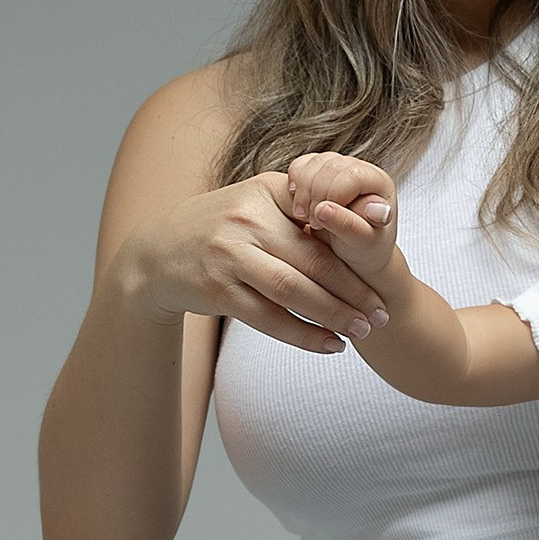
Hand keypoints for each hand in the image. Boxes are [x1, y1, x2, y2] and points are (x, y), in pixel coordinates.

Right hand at [124, 169, 386, 354]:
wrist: (156, 257)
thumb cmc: (218, 227)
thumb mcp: (252, 200)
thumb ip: (295, 205)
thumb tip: (353, 214)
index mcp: (263, 194)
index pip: (320, 224)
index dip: (355, 249)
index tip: (382, 271)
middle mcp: (245, 223)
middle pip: (312, 261)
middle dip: (352, 290)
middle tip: (381, 313)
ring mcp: (229, 258)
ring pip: (292, 292)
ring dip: (332, 316)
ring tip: (361, 332)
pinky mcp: (218, 292)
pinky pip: (269, 319)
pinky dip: (303, 335)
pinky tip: (329, 345)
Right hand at [283, 152, 400, 296]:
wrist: (355, 254)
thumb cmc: (365, 250)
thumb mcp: (361, 243)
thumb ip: (348, 226)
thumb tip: (324, 209)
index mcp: (378, 182)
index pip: (350, 175)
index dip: (331, 196)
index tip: (320, 222)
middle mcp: (360, 169)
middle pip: (329, 165)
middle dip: (314, 194)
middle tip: (311, 223)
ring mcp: (339, 167)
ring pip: (313, 163)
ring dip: (301, 190)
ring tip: (302, 217)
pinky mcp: (321, 171)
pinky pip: (300, 165)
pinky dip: (293, 182)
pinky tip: (297, 203)